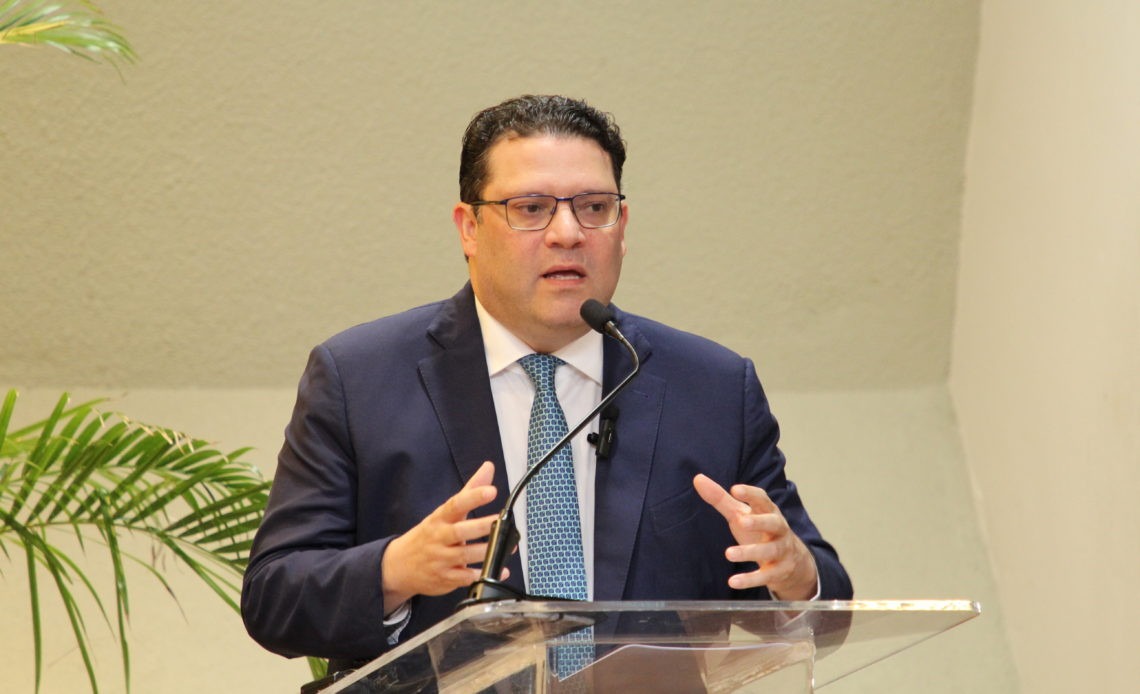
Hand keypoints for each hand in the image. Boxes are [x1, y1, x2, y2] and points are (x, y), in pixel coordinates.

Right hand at [382, 461, 505, 609]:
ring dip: (487, 551)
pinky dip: (482, 574)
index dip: (473, 497)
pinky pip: (465, 578)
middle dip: (481, 526)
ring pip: (465, 555)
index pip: (456, 504)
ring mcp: (441, 559)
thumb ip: (470, 491)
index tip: (491, 491)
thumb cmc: (428, 535)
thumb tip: (488, 468)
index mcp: (440, 518)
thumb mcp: (444, 512)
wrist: (399, 566)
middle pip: (460, 531)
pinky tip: (500, 571)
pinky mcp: (445, 578)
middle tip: (500, 520)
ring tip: (507, 546)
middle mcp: (440, 538)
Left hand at [692, 474, 817, 599]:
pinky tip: (733, 582)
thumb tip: (698, 478)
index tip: (735, 489)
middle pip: (773, 523)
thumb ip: (721, 498)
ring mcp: (780, 551)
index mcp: (768, 511)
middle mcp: (778, 529)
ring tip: (728, 554)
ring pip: (769, 551)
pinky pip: (765, 576)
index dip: (750, 494)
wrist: (792, 562)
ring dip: (749, 552)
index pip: (762, 499)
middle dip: (759, 522)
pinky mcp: (778, 572)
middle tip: (741, 520)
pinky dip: (750, 580)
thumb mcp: (741, 514)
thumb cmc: (759, 531)